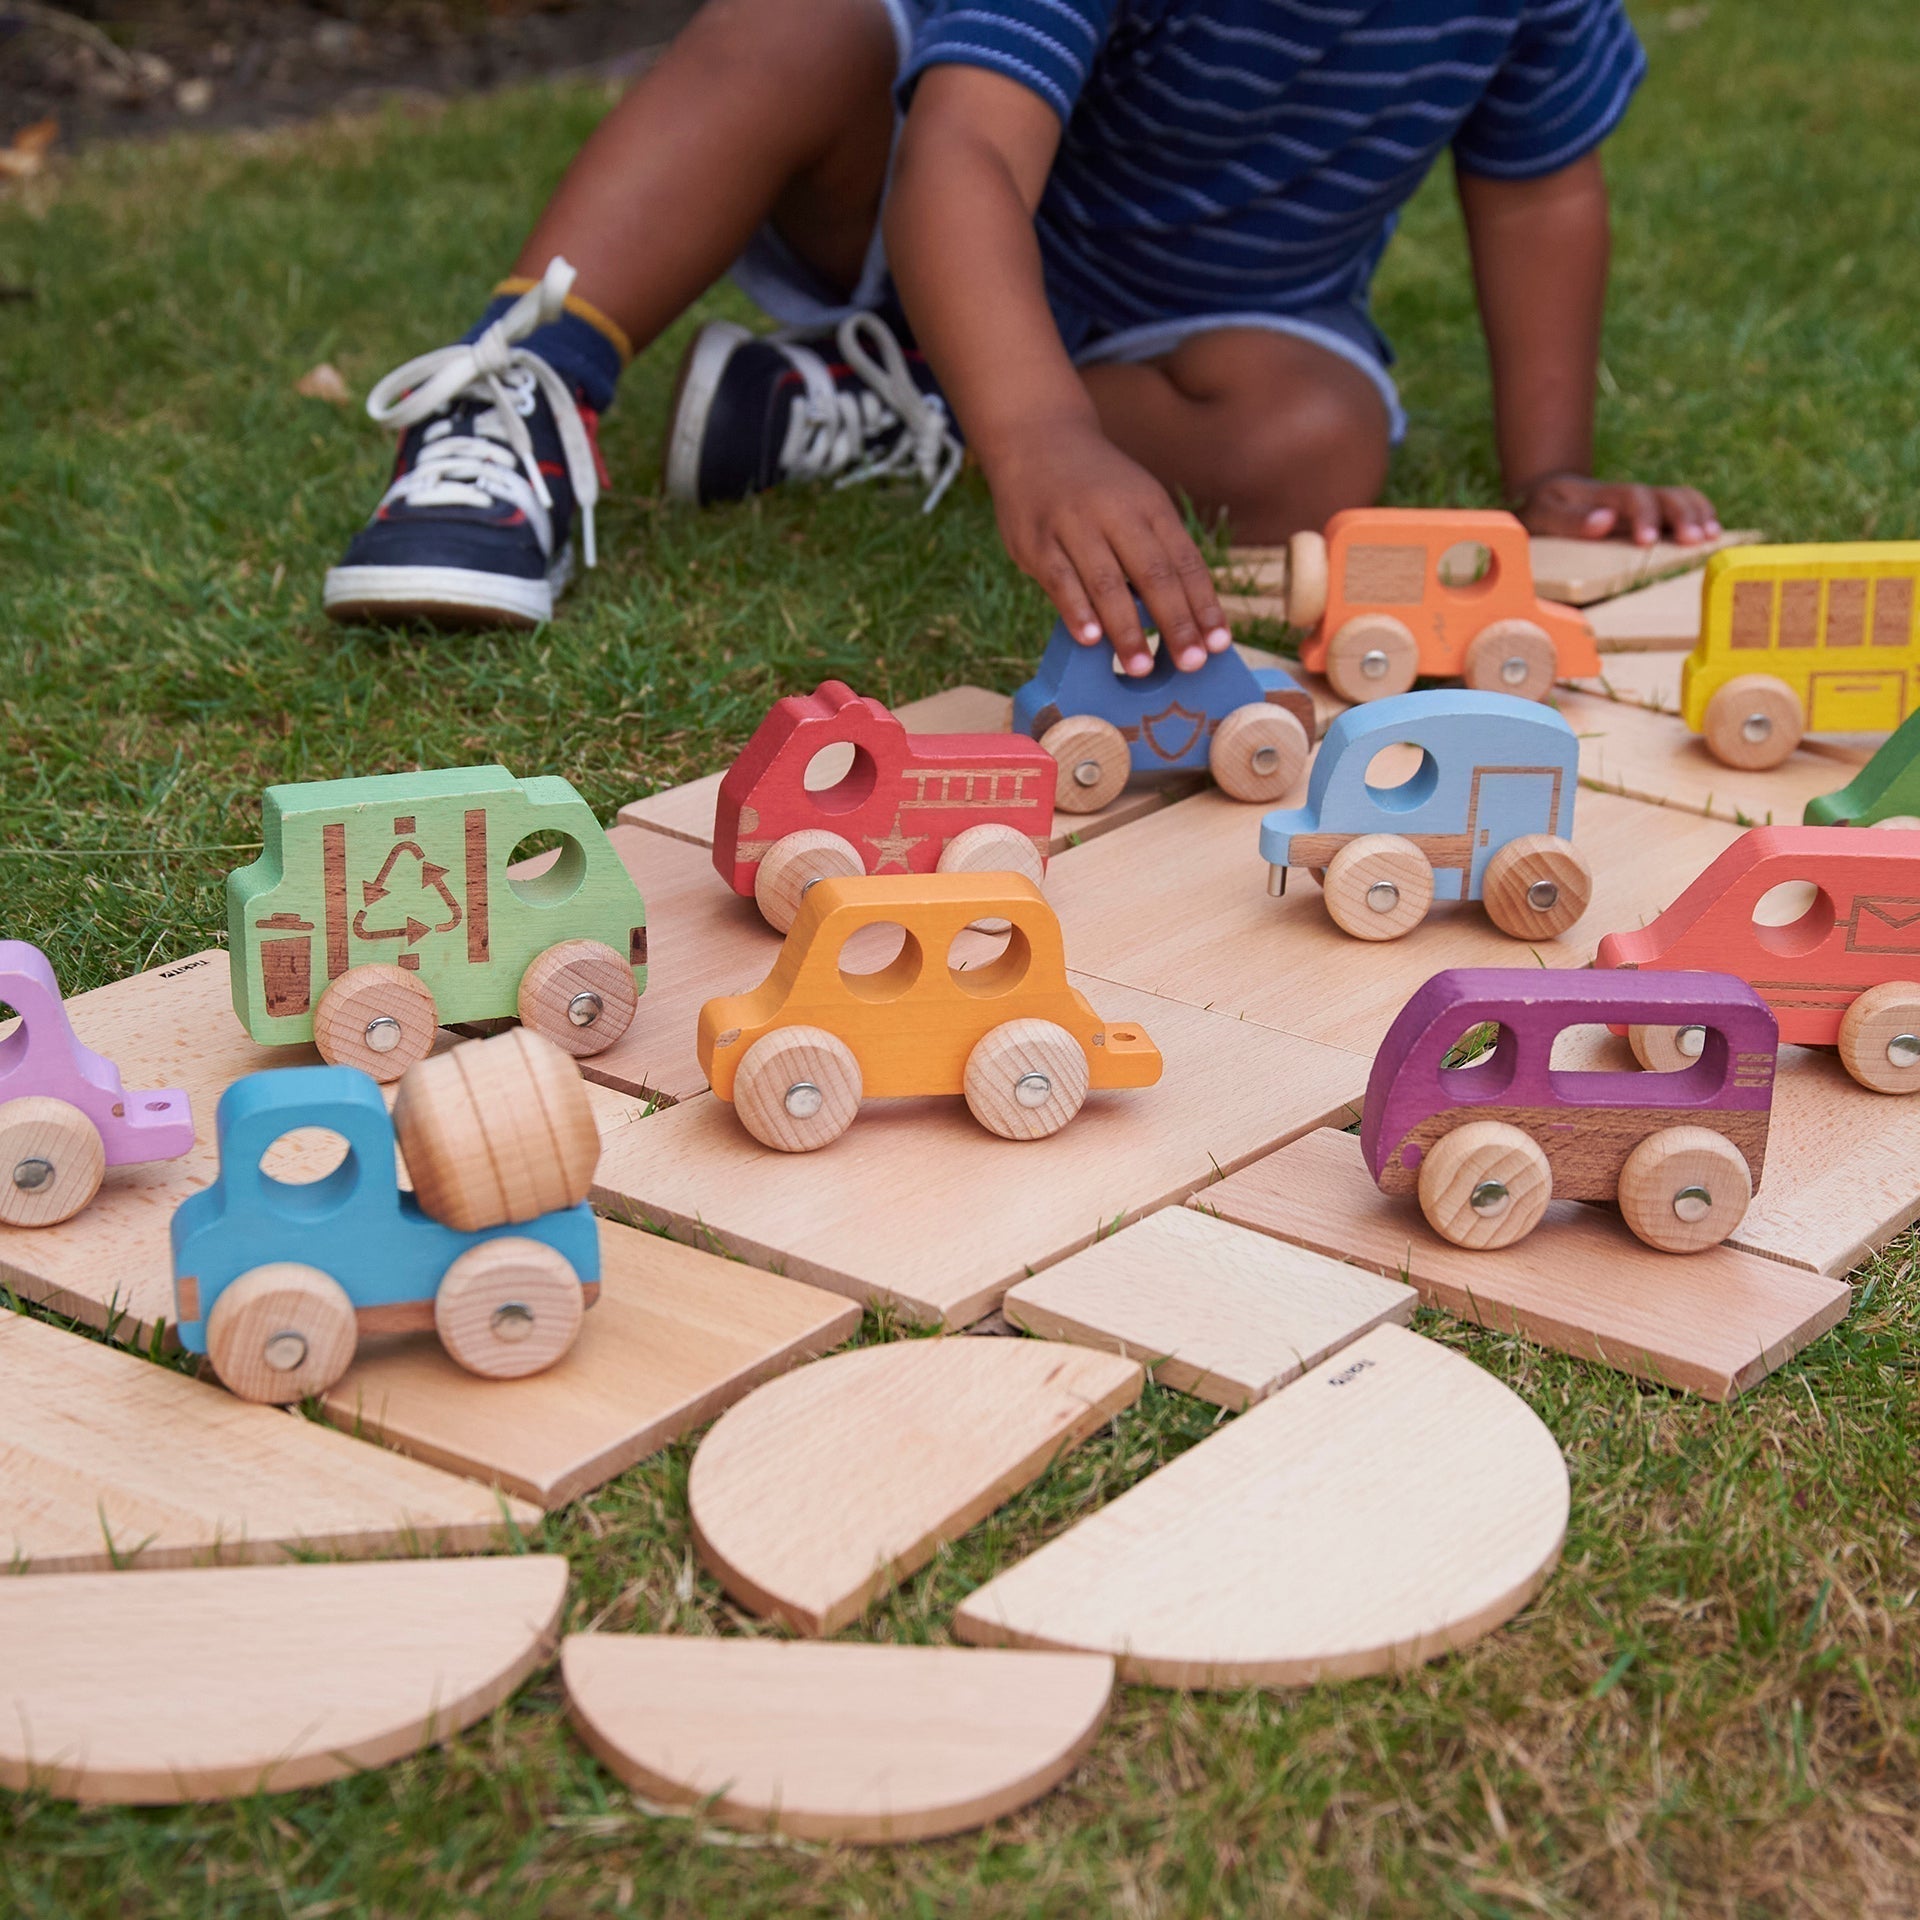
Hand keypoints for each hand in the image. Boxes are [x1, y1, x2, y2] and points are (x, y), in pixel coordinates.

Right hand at [983, 416, 1231, 675]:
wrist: (1035, 439)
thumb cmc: (1095, 488)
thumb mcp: (1135, 503)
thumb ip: (1155, 552)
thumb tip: (1185, 617)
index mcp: (1150, 507)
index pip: (1185, 562)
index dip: (1204, 605)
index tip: (1219, 644)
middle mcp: (1116, 513)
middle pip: (1153, 573)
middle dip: (1175, 622)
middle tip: (1190, 664)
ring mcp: (1073, 525)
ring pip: (1106, 581)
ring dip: (1126, 628)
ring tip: (1139, 668)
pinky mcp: (1036, 541)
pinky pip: (1060, 579)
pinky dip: (1077, 610)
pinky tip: (1091, 639)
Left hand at [1516, 472, 1722, 546]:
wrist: (1546, 499)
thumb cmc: (1543, 511)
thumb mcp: (1543, 514)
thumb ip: (1569, 520)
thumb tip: (1605, 521)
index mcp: (1602, 495)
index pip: (1631, 497)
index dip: (1644, 516)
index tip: (1646, 540)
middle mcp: (1628, 496)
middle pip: (1664, 495)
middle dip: (1681, 516)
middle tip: (1692, 540)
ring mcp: (1642, 504)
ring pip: (1679, 498)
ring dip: (1698, 514)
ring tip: (1710, 537)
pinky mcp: (1651, 515)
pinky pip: (1683, 507)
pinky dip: (1701, 515)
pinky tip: (1712, 534)